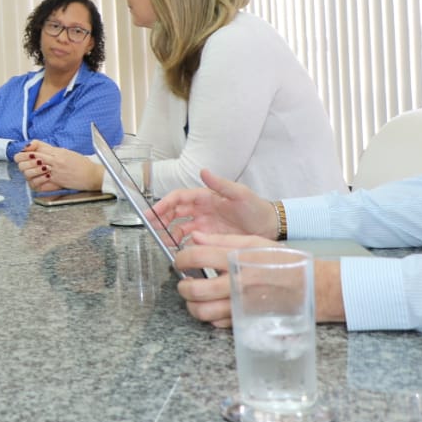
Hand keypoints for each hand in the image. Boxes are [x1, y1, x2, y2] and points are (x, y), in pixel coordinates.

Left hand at [15, 141, 103, 191]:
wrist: (92, 175)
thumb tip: (40, 151)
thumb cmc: (81, 165)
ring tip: (29, 172)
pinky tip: (35, 181)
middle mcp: (55, 159)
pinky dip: (35, 181)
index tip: (22, 152)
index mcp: (57, 151)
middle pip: (31, 157)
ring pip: (33, 169)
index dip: (26, 149)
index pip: (37, 146)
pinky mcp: (57, 180)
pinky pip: (40, 181)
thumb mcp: (67, 153)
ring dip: (28, 171)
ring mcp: (55, 170)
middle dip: (23, 161)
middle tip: (22, 163)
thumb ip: (53, 151)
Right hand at [153, 169, 276, 240]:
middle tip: (151, 228)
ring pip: (179, 228)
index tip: (152, 213)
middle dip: (161, 219)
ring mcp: (204, 225)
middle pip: (174, 213)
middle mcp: (201, 210)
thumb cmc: (256, 208)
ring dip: (168, 233)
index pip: (178, 198)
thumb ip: (220, 184)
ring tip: (162, 241)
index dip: (164, 204)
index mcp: (205, 197)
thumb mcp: (240, 194)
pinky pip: (190, 241)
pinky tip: (177, 250)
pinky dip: (181, 244)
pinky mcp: (209, 238)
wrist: (271, 228)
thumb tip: (203, 170)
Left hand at [173, 231, 274, 326]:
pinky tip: (214, 306)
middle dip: (182, 286)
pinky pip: (218, 323)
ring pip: (202, 311)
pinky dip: (210, 317)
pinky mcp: (247, 320)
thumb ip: (222, 240)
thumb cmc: (284, 262)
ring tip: (194, 297)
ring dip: (192, 305)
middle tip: (184, 281)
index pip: (196, 257)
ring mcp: (241, 305)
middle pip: (194, 289)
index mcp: (237, 260)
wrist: (313, 287)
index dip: (181, 259)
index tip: (180, 260)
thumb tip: (196, 237)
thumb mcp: (255, 242)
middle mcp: (237, 283)